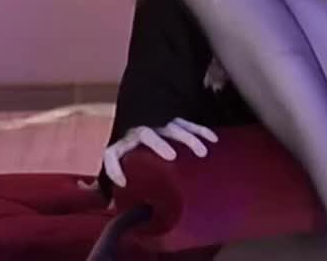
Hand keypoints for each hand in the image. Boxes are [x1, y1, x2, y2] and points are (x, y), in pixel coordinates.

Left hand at [101, 118, 217, 187]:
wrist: (141, 117)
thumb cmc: (132, 150)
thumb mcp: (123, 164)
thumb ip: (118, 183)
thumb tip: (112, 209)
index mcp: (123, 144)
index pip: (112, 153)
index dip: (114, 168)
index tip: (123, 183)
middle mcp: (139, 132)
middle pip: (147, 134)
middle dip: (159, 144)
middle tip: (172, 156)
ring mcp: (159, 123)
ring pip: (173, 127)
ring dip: (188, 138)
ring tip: (202, 152)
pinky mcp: (175, 119)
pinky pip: (189, 123)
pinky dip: (202, 131)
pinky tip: (213, 140)